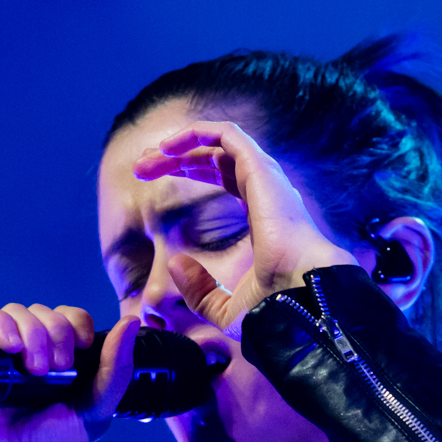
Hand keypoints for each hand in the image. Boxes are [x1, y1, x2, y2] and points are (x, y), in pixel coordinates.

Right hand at [0, 305, 138, 441]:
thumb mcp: (93, 412)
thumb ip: (115, 372)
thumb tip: (130, 324)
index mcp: (57, 361)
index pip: (69, 319)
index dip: (77, 322)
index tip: (82, 345)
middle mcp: (27, 352)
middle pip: (46, 313)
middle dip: (57, 333)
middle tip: (56, 369)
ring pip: (17, 312)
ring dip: (33, 332)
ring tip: (34, 370)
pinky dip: (0, 324)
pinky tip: (10, 348)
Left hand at [133, 121, 354, 335]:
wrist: (300, 298)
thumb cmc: (275, 307)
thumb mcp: (225, 308)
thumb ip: (200, 290)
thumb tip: (177, 265)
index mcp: (262, 215)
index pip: (222, 177)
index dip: (188, 171)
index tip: (151, 180)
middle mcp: (266, 191)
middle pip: (216, 157)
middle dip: (176, 157)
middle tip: (141, 166)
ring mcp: (265, 178)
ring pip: (219, 142)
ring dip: (180, 144)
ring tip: (147, 157)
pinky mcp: (260, 169)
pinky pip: (227, 135)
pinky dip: (196, 133)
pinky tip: (168, 147)